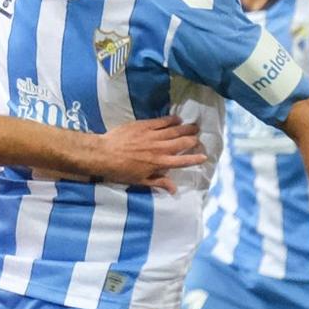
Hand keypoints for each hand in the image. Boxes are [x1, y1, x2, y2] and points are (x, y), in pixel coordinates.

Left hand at [87, 116, 206, 191]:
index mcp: (159, 163)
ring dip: (186, 128)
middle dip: (193, 140)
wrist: (104, 154)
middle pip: (182, 142)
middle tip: (199, 138)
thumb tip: (174, 189)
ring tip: (195, 126)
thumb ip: (159, 182)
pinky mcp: (144, 125)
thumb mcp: (140, 181)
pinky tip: (178, 119)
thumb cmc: (120, 171)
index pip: (182, 161)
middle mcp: (159, 148)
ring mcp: (152, 135)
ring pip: (175, 130)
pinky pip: (162, 121)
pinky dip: (172, 120)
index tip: (204, 156)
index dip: (195, 159)